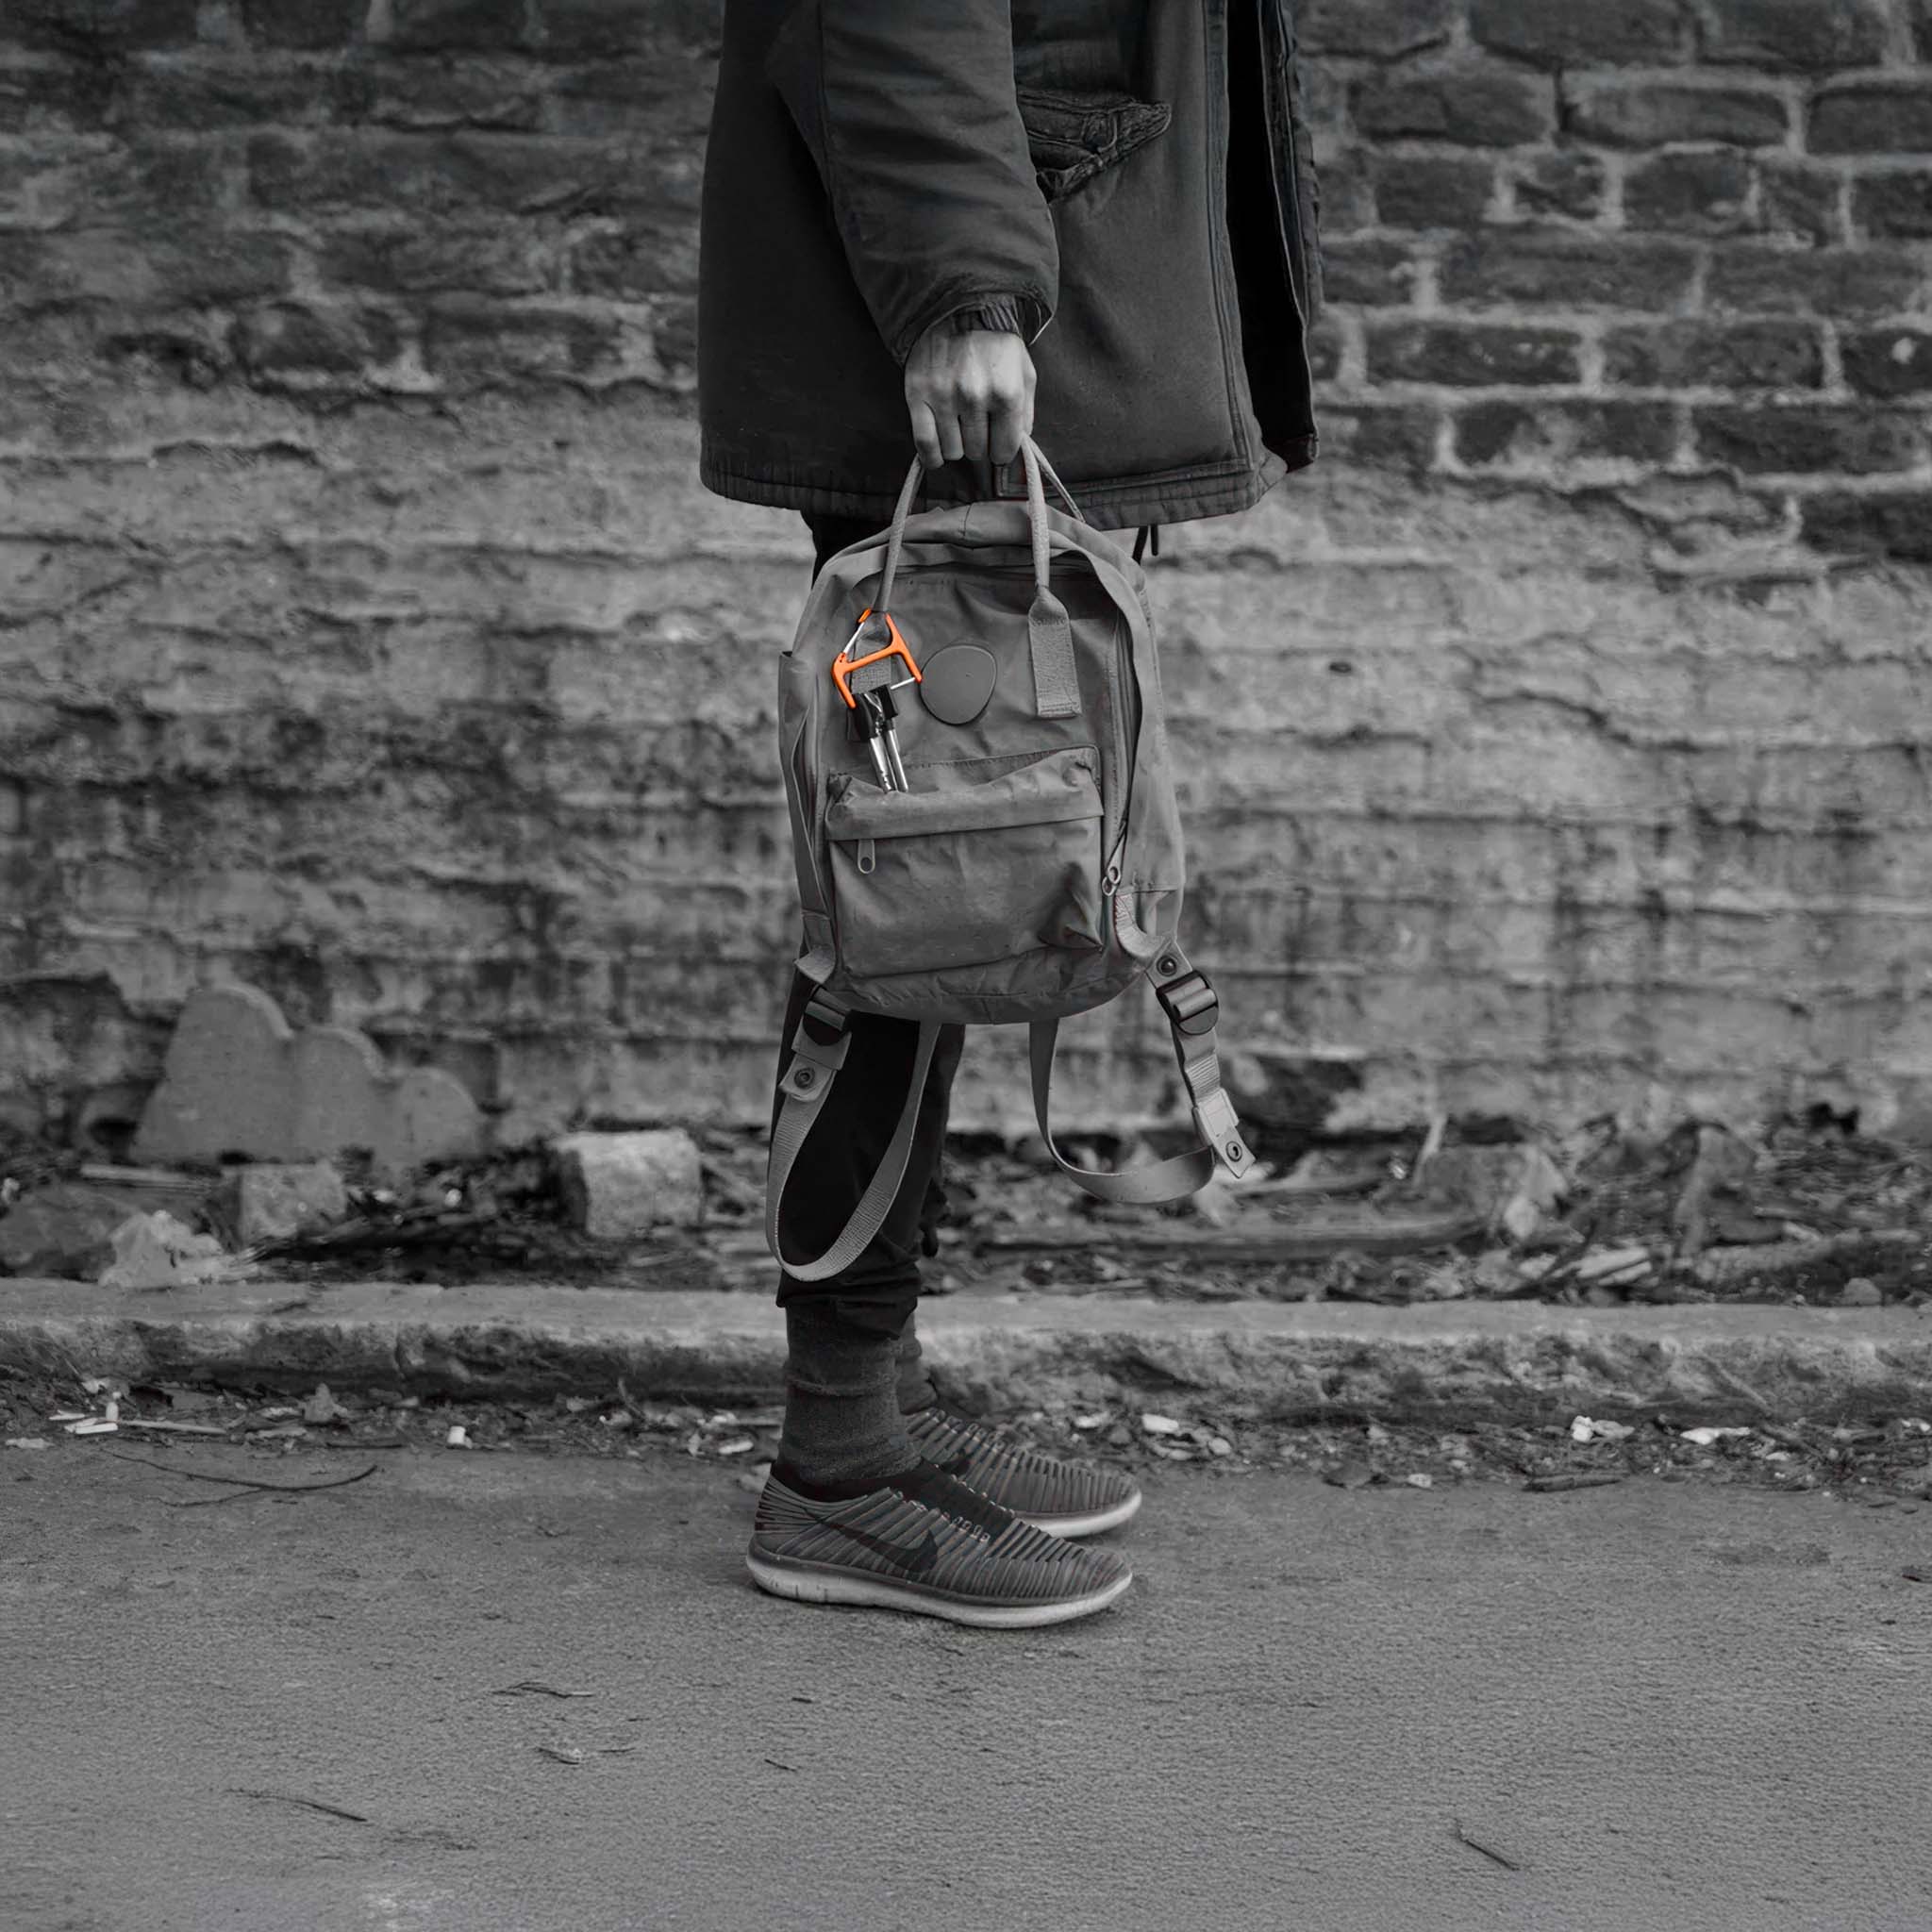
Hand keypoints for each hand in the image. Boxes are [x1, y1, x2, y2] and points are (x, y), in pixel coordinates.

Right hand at [904, 325, 1036, 470]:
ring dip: (956, 445)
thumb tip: (1019, 445)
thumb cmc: (994, 345)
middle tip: (976, 424)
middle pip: (977, 452)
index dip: (1001, 449)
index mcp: (1006, 392)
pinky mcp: (918, 395)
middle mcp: (975, 395)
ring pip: (952, 451)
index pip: (1004, 450)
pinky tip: (938, 452)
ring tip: (958, 425)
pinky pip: (925, 444)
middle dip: (979, 443)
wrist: (956, 310)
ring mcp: (944, 396)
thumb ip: (1026, 411)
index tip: (996, 441)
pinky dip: (932, 456)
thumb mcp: (1023, 371)